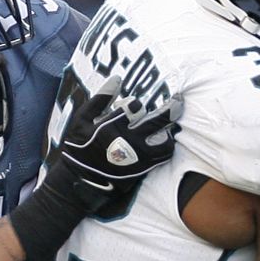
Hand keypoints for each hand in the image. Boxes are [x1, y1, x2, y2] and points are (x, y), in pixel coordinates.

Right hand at [51, 75, 181, 210]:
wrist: (81, 181)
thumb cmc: (80, 148)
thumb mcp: (81, 121)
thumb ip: (99, 99)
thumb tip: (117, 79)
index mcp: (112, 128)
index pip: (134, 107)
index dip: (135, 104)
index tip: (132, 107)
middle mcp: (129, 142)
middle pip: (158, 121)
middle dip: (171, 108)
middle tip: (179, 100)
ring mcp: (139, 158)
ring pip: (165, 139)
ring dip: (167, 130)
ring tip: (166, 125)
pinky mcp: (144, 169)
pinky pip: (164, 155)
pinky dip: (166, 145)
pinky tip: (162, 138)